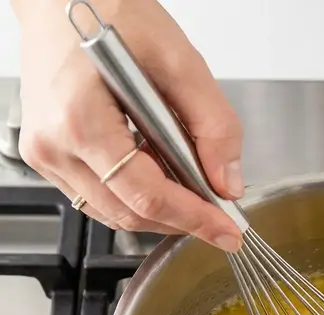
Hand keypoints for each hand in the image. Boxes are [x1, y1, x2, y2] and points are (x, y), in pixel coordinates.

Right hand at [14, 0, 243, 249]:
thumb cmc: (112, 13)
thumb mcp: (180, 62)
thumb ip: (213, 126)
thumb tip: (228, 182)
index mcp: (80, 120)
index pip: (146, 194)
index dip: (195, 219)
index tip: (229, 232)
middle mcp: (53, 143)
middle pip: (129, 212)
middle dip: (182, 219)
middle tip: (222, 215)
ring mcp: (43, 152)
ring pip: (112, 211)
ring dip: (160, 209)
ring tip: (193, 187)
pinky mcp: (46, 153)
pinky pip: (97, 194)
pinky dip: (135, 193)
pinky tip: (160, 171)